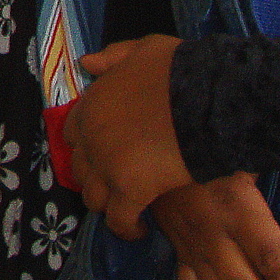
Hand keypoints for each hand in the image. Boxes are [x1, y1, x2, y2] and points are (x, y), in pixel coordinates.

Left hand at [66, 37, 193, 235]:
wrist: (206, 98)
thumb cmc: (179, 71)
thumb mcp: (143, 49)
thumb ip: (114, 57)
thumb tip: (88, 64)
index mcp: (92, 105)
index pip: (72, 132)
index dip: (87, 144)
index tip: (104, 151)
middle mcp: (91, 138)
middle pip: (80, 168)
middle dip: (95, 176)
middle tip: (117, 183)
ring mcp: (107, 166)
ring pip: (93, 198)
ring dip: (107, 203)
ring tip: (126, 207)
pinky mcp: (130, 192)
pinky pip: (119, 220)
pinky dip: (126, 228)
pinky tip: (140, 230)